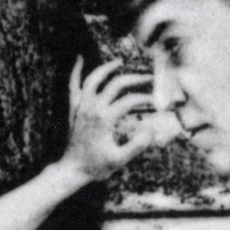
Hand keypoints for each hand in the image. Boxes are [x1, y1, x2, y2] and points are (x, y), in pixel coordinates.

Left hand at [60, 57, 164, 184]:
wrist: (72, 169)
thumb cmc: (96, 166)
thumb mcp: (119, 159)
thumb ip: (137, 145)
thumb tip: (151, 130)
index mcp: (105, 118)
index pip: (130, 100)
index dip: (145, 98)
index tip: (156, 102)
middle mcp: (92, 107)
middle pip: (116, 84)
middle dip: (135, 79)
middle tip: (148, 78)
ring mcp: (82, 106)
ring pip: (94, 78)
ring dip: (107, 68)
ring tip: (119, 62)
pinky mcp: (74, 109)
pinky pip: (73, 85)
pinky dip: (76, 71)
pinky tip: (80, 59)